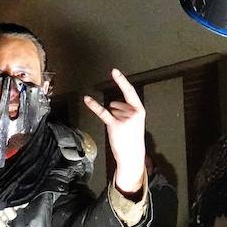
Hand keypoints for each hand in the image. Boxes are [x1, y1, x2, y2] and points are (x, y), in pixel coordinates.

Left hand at [83, 69, 145, 194]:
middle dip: (116, 113)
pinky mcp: (114, 125)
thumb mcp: (135, 121)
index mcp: (139, 110)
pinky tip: (87, 99)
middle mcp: (133, 113)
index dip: (121, 81)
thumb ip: (127, 110)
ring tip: (120, 130)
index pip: (129, 92)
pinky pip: (102, 112)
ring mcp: (124, 119)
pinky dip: (93, 105)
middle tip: (124, 127)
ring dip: (112, 118)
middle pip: (116, 103)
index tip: (114, 71)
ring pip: (110, 109)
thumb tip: (111, 104)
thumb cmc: (132, 138)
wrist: (132, 155)